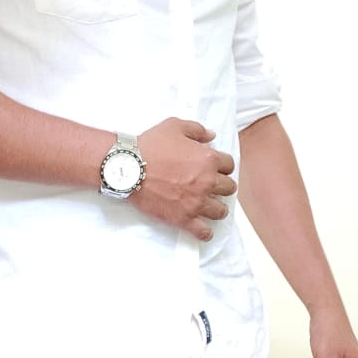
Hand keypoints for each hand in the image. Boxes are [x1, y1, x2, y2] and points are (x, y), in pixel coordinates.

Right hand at [136, 117, 235, 241]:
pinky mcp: (183, 218)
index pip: (229, 165)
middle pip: (229, 188)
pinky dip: (205, 232)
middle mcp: (207, 182)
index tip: (215, 167)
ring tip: (210, 206)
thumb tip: (212, 136)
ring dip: (217, 208)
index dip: (223, 165)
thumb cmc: (150, 145)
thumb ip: (197, 130)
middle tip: (212, 185)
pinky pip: (203, 231)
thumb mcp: (174, 126)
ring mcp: (196, 202)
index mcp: (208, 159)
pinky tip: (204, 229)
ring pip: (220, 211)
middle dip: (222, 185)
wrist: (128, 168)